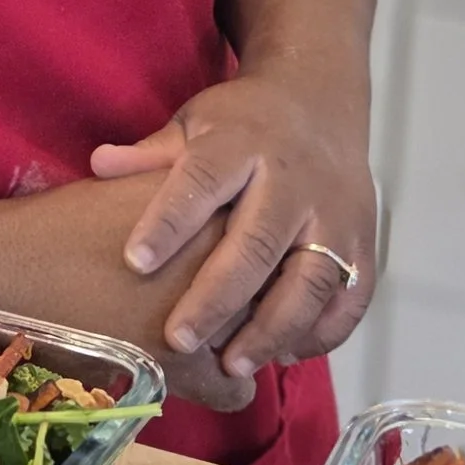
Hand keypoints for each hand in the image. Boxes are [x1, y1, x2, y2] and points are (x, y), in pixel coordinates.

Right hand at [0, 174, 258, 411]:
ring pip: (267, 343)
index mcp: (216, 205)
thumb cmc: (63, 225)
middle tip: (247, 315)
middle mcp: (225, 255)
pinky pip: (236, 389)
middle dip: (271, 308)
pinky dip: (224, 388)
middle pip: (282, 293)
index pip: (279, 243)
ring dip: (253, 349)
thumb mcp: (137, 193)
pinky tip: (204, 381)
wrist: (11, 264)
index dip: (270, 263)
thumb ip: (184, 196)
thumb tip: (202, 201)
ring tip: (228, 349)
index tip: (254, 274)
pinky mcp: (187, 361)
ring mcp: (212, 310)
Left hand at [91, 65, 376, 380]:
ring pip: (311, 279)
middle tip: (179, 340)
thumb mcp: (197, 122)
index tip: (133, 262)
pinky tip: (285, 354)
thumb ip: (153, 154)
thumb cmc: (243, 123)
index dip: (169, 222)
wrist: (321, 99)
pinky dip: (323, 332)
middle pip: (258, 243)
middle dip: (218, 297)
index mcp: (244, 143)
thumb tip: (98, 165)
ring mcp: (337, 212)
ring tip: (233, 366)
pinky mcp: (366, 240)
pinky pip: (353, 296)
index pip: (203, 182)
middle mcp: (295, 179)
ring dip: (273, 328)